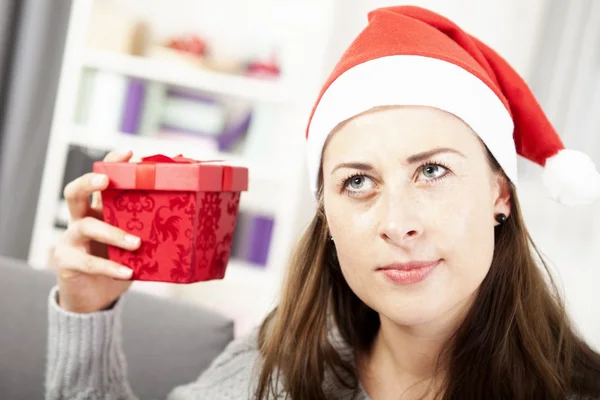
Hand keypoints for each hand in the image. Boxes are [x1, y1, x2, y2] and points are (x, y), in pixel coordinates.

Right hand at [52, 150, 139, 312]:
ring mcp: (70, 241)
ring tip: (137, 243)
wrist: (94, 298)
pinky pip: (88, 262)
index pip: (99, 180)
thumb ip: (148, 230)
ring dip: (113, 233)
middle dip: (89, 183)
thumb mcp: (134, 243)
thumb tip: (188, 217)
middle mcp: (80, 220)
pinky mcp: (67, 263)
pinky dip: (110, 267)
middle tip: (107, 181)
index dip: (110, 164)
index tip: (129, 153)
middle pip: (74, 193)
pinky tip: (127, 272)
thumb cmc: (119, 263)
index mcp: (97, 210)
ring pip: (85, 226)